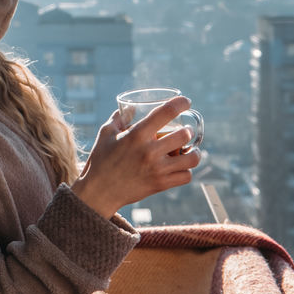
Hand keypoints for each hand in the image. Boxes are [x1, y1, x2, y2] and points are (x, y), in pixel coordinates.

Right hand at [69, 96, 200, 218]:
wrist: (99, 192)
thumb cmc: (101, 160)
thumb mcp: (106, 133)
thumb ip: (120, 117)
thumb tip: (133, 107)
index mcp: (137, 135)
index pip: (166, 112)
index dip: (180, 103)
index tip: (186, 102)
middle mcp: (150, 151)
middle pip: (184, 135)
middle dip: (187, 130)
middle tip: (185, 130)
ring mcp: (157, 170)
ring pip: (191, 158)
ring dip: (194, 151)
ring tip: (190, 149)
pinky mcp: (160, 185)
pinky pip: (186, 176)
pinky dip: (187, 170)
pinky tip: (181, 166)